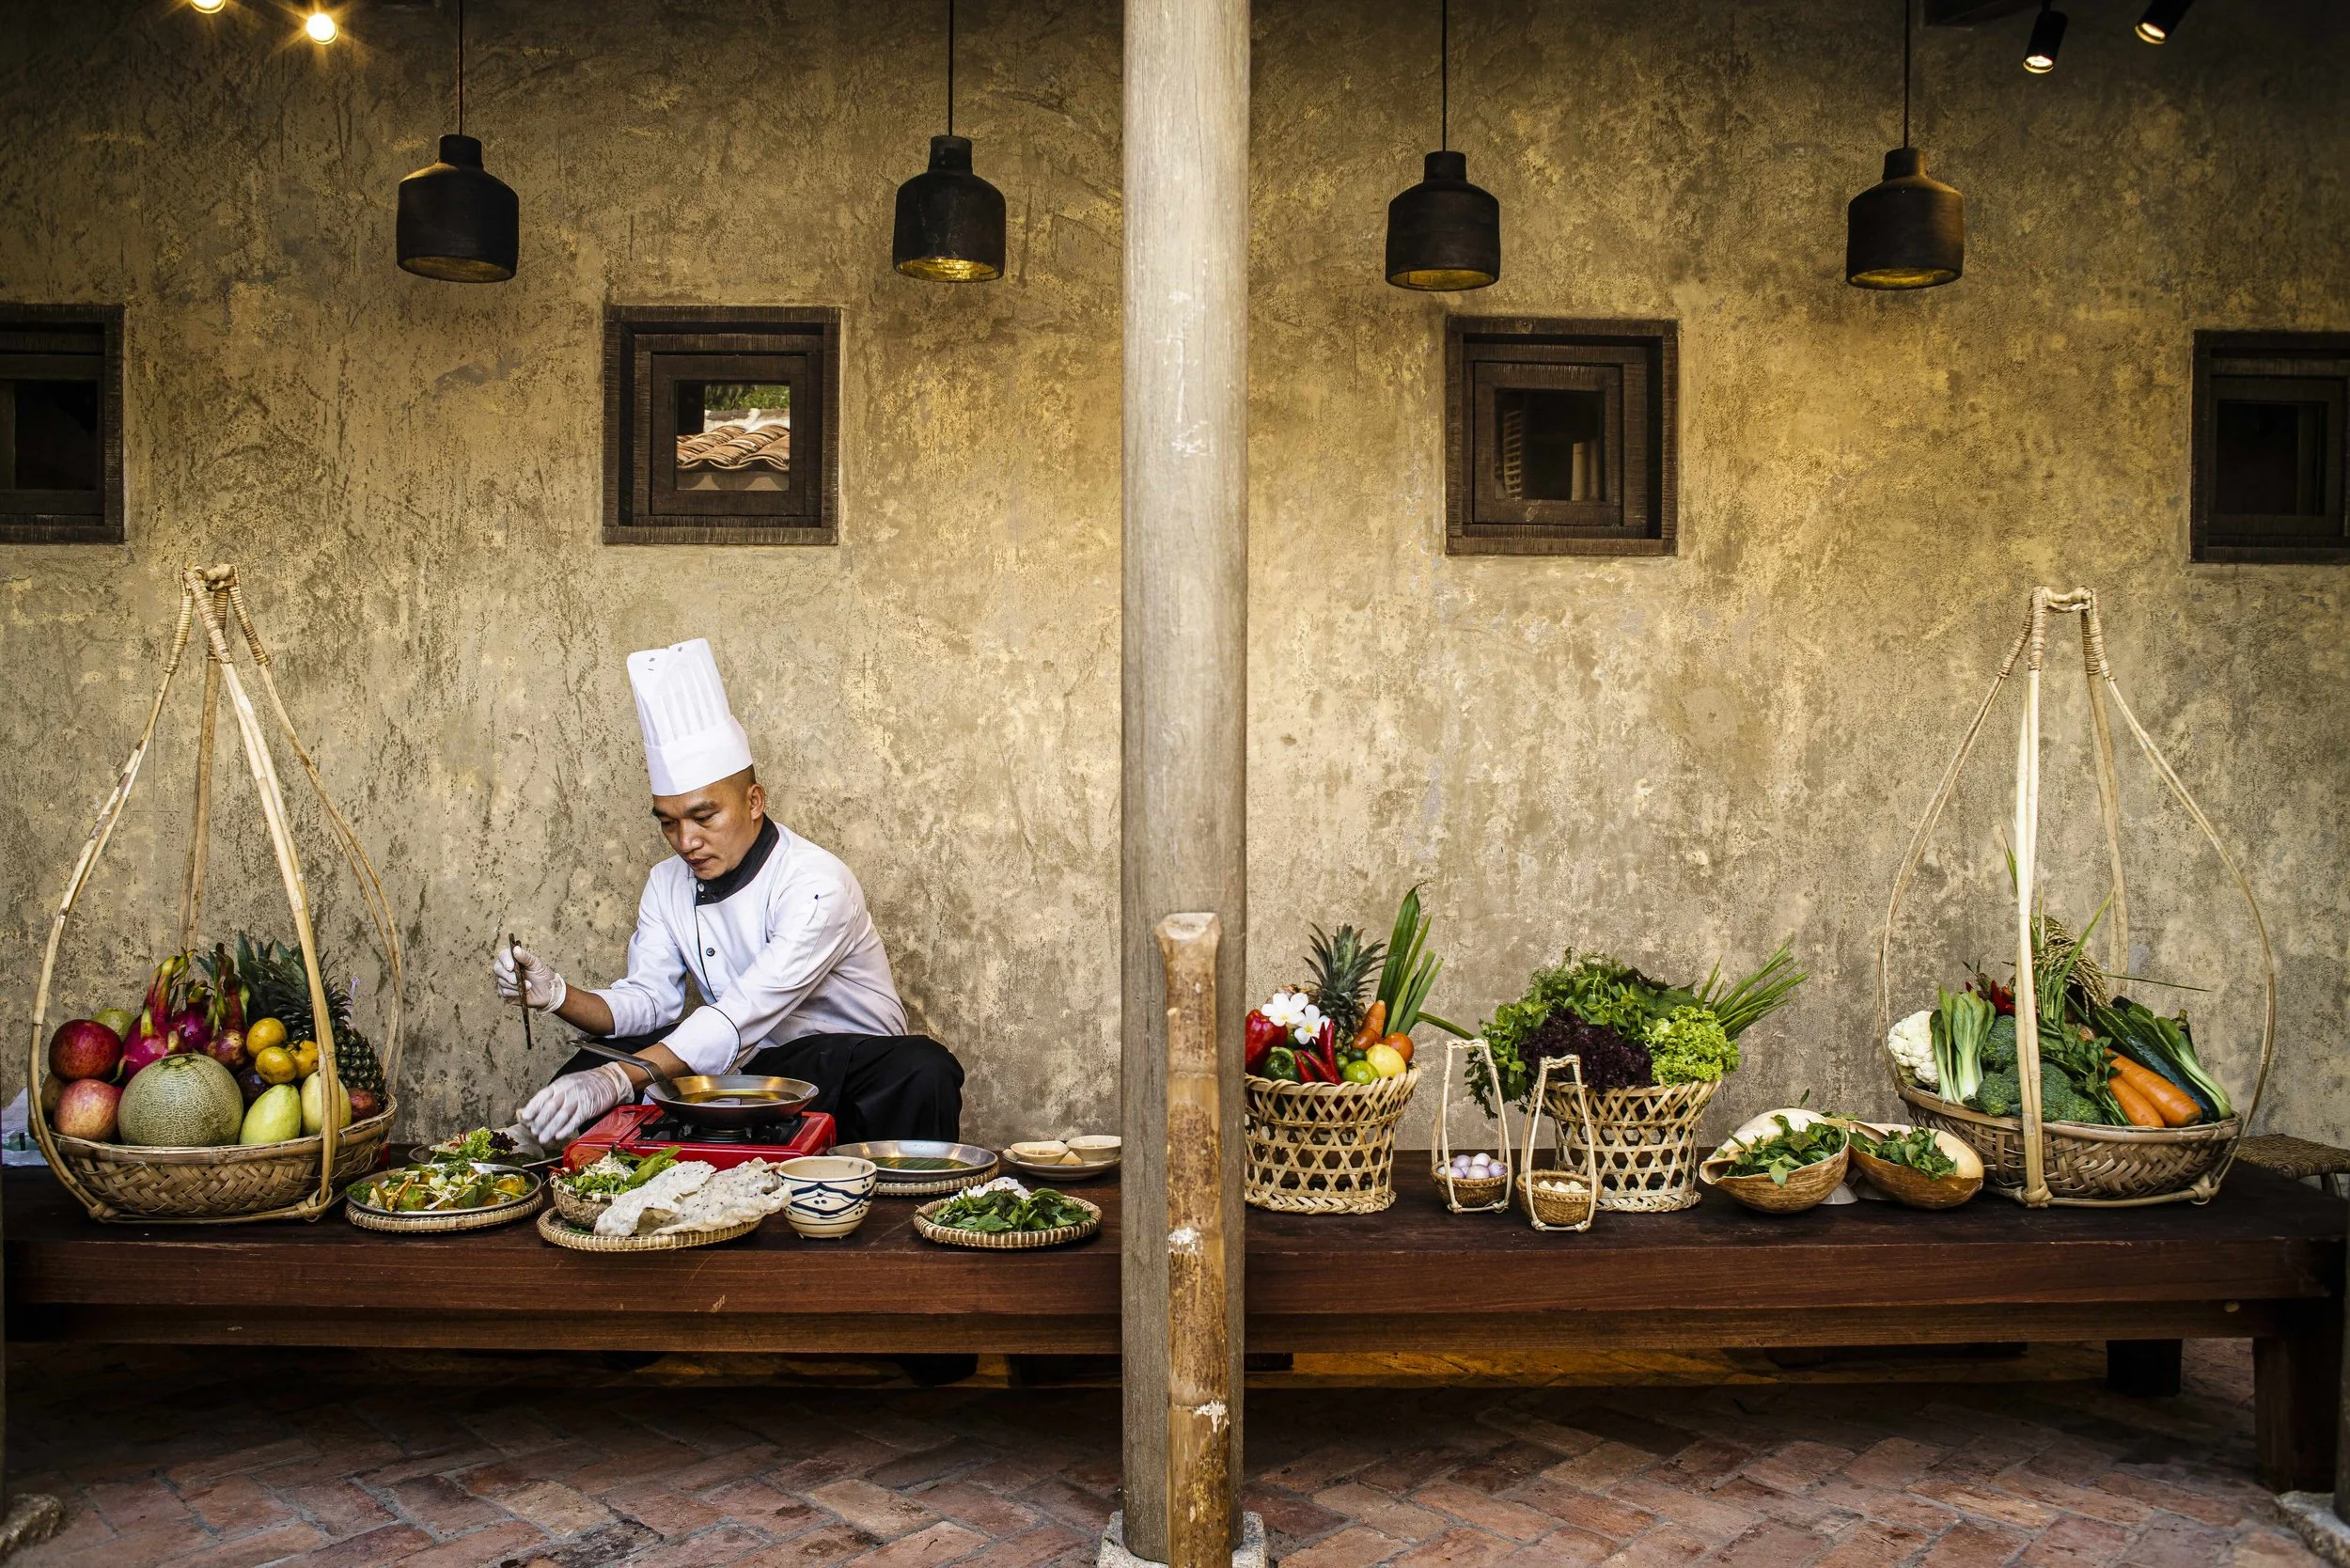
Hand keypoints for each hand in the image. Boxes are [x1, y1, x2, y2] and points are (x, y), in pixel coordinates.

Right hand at [493, 943, 568, 1011]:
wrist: (549, 992)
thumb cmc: (543, 976)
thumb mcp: (537, 965)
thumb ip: (526, 957)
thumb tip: (515, 949)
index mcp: (514, 959)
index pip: (503, 955)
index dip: (505, 960)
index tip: (511, 967)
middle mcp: (507, 969)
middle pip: (497, 968)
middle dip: (507, 975)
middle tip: (517, 980)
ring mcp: (505, 981)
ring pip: (501, 981)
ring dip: (514, 985)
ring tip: (529, 986)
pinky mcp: (507, 992)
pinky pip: (504, 992)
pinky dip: (513, 993)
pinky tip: (523, 992)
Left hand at [517, 1063, 632, 1145]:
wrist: (609, 1080)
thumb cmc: (586, 1083)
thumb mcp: (567, 1084)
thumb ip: (553, 1096)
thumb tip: (536, 1111)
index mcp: (560, 1084)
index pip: (542, 1096)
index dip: (533, 1108)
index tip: (525, 1118)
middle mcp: (567, 1091)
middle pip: (550, 1107)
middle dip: (540, 1121)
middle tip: (534, 1132)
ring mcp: (578, 1099)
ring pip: (561, 1116)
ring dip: (550, 1129)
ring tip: (543, 1138)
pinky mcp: (588, 1108)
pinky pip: (575, 1120)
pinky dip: (566, 1129)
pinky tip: (559, 1136)